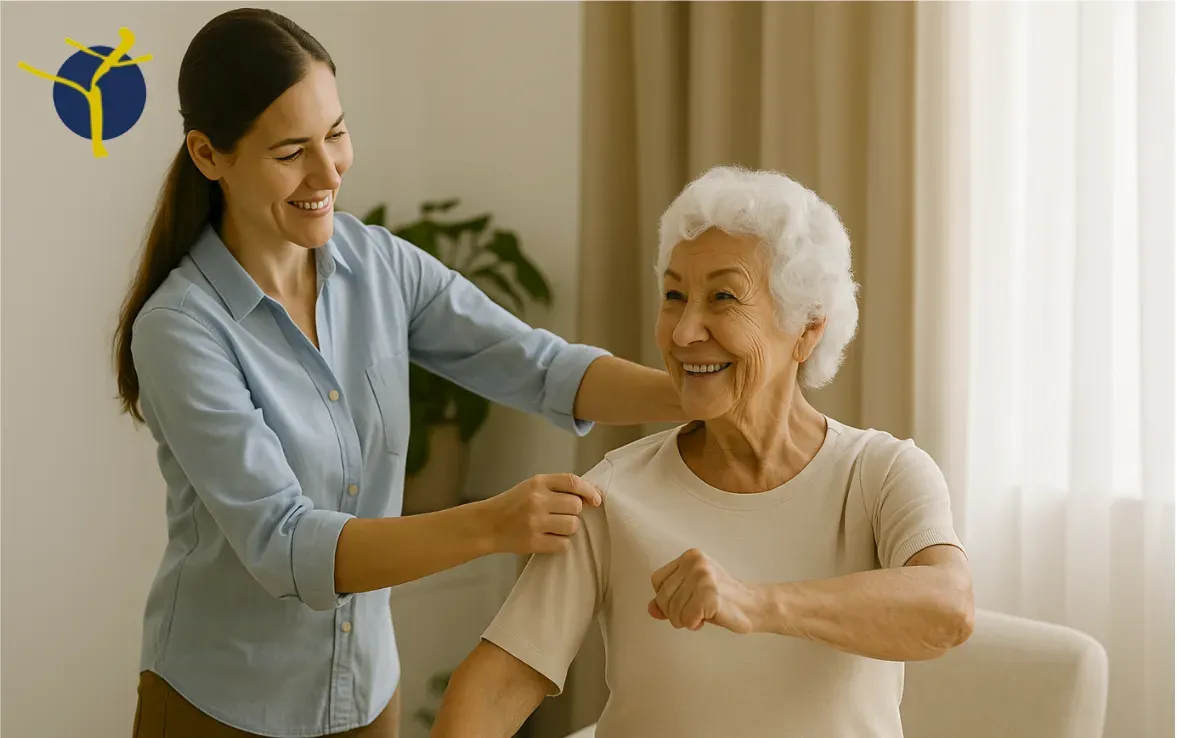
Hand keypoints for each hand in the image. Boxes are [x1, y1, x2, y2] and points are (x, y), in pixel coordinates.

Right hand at [481, 473, 601, 554]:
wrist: (487, 524)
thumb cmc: (513, 505)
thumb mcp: (532, 487)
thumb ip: (558, 488)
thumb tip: (590, 495)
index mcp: (538, 483)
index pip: (572, 482)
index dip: (589, 491)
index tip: (596, 500)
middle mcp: (537, 500)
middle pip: (576, 506)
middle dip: (574, 512)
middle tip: (560, 515)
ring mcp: (534, 522)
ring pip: (572, 526)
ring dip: (568, 528)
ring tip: (554, 527)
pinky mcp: (533, 542)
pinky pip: (563, 544)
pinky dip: (560, 543)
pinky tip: (548, 538)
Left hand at [648, 548, 758, 633]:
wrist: (753, 606)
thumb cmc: (721, 599)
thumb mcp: (691, 593)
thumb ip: (669, 599)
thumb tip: (651, 609)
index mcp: (690, 556)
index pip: (657, 581)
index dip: (666, 597)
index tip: (684, 600)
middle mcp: (695, 563)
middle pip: (662, 597)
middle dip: (675, 612)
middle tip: (695, 611)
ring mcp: (703, 578)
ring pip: (672, 611)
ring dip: (685, 620)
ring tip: (703, 613)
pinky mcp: (710, 595)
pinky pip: (687, 619)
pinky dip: (694, 624)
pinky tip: (709, 616)